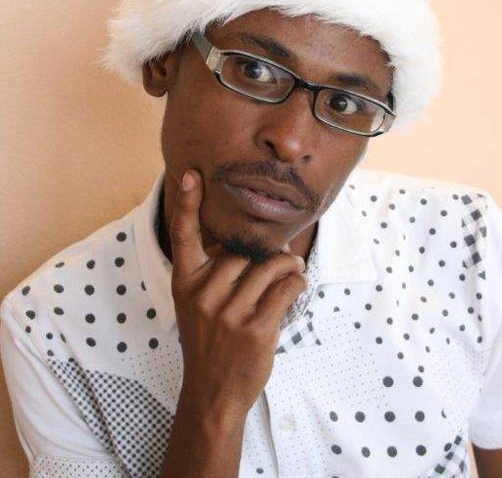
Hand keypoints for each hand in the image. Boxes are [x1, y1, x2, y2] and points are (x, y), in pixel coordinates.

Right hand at [169, 169, 307, 414]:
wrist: (212, 393)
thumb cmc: (209, 342)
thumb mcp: (195, 305)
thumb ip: (213, 273)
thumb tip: (251, 242)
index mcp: (185, 283)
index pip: (184, 235)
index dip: (189, 203)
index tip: (194, 174)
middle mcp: (203, 294)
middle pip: (242, 250)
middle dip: (265, 253)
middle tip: (278, 258)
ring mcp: (228, 313)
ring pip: (269, 265)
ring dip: (288, 265)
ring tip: (293, 270)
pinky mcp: (255, 329)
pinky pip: (286, 287)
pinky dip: (297, 282)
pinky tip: (296, 286)